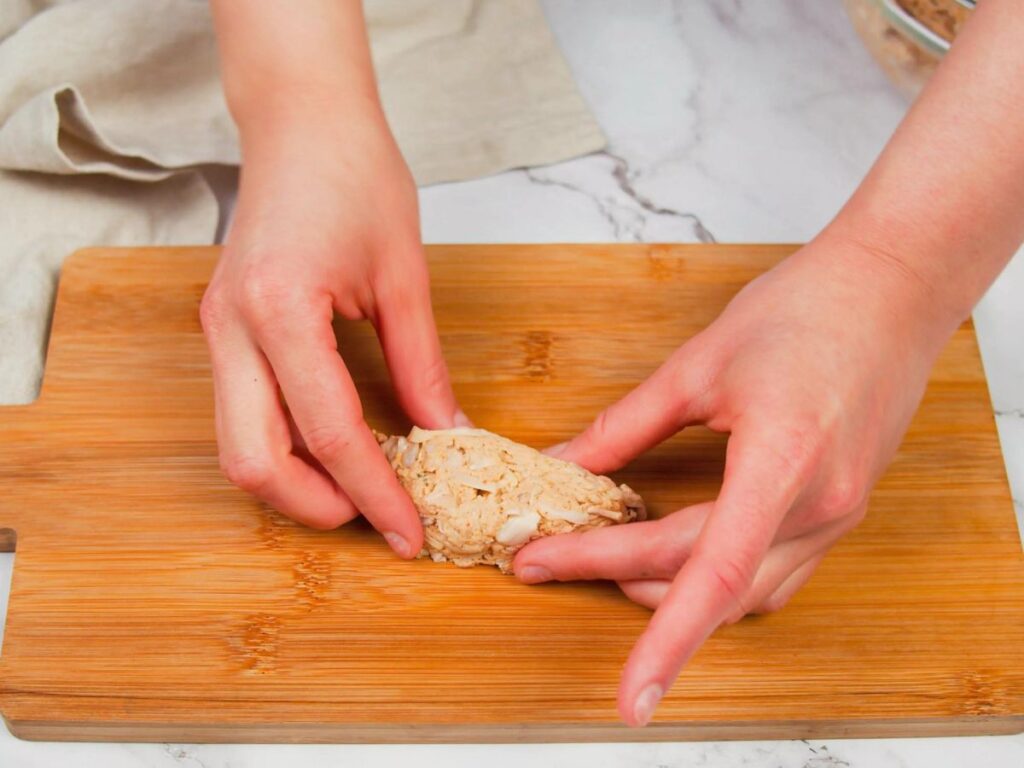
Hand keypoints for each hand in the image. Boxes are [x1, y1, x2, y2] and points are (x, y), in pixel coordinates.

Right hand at [200, 109, 464, 556]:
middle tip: (379, 516)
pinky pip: (244, 413)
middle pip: (252, 462)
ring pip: (238, 446)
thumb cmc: (355, 175)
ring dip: (297, 483)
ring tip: (363, 488)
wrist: (301, 121)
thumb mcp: (404, 276)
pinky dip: (288, 446)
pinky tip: (337, 447)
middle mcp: (232, 329)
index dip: (375, 492)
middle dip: (316, 506)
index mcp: (279, 309)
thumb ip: (422, 365)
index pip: (328, 432)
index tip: (409, 531)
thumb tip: (449, 435)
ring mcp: (218, 331)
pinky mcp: (223, 331)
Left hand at [513, 235, 962, 725]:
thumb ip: (626, 426)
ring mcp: (837, 514)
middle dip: (615, 574)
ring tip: (600, 559)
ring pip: (743, 592)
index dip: (666, 641)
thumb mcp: (699, 364)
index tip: (628, 695)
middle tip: (544, 558)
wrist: (891, 290)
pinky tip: (675, 560)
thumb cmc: (804, 310)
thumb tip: (565, 466)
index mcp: (782, 460)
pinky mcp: (840, 511)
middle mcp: (818, 504)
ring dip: (668, 589)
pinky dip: (716, 581)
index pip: (712, 572)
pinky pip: (774, 576)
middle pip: (704, 577)